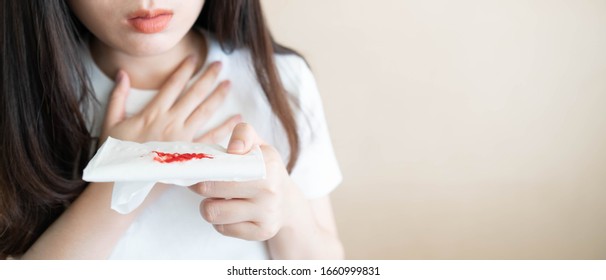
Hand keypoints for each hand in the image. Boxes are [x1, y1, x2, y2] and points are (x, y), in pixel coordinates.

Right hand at [100, 56, 239, 144]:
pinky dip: (225, 128)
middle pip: (194, 94)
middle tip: (220, 65)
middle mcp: (170, 122)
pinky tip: (237, 119)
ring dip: (218, 96)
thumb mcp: (111, 123)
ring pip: (205, 112)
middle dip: (208, 77)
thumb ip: (118, 97)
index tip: (195, 57)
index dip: (185, 69)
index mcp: (152, 113)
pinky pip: (212, 139)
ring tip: (228, 84)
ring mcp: (182, 138)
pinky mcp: (190, 154)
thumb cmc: (116, 155)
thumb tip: (122, 73)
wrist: (122, 184)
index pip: (173, 84)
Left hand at [190, 123, 302, 240]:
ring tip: (216, 199)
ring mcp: (267, 214)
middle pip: (212, 192)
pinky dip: (220, 221)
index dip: (204, 170)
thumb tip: (233, 149)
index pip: (223, 169)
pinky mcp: (261, 232)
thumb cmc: (266, 170)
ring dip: (209, 206)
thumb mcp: (259, 145)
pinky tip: (229, 212)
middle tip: (202, 184)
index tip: (198, 170)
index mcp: (267, 166)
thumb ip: (244, 134)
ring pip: (214, 214)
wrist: (287, 202)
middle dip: (201, 188)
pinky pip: (223, 229)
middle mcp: (269, 191)